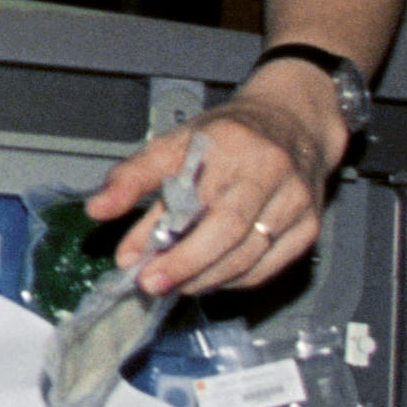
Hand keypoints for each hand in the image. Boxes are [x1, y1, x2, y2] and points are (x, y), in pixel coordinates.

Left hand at [85, 83, 335, 297]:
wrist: (294, 123)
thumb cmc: (229, 136)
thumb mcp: (175, 141)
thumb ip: (134, 175)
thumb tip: (98, 209)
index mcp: (231, 145)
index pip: (191, 195)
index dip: (156, 231)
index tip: (128, 257)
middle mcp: (269, 172)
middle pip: (227, 231)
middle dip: (184, 264)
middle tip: (151, 283)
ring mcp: (295, 202)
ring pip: (248, 256)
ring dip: (205, 278)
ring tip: (174, 283)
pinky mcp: (309, 227)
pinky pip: (266, 268)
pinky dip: (233, 280)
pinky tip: (208, 278)